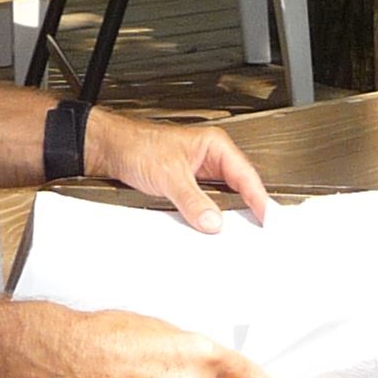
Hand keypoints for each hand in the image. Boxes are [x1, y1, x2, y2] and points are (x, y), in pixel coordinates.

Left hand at [94, 114, 273, 229]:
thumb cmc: (136, 146)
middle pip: (240, 187)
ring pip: (224, 197)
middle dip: (250, 208)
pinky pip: (208, 204)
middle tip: (261, 230)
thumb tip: (213, 222)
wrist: (109, 150)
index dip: (260, 198)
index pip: (246, 175)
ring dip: (229, 214)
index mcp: (215, 146)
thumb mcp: (168, 175)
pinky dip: (212, 216)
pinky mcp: (189, 186)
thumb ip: (192, 200)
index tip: (268, 218)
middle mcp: (211, 158)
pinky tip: (213, 228)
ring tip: (242, 232)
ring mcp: (200, 173)